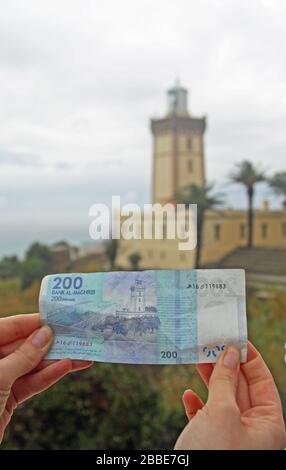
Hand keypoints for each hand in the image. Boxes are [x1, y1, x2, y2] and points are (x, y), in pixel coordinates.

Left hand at [0, 313, 92, 443]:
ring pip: (31, 366)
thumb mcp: (0, 376)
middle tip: (75, 334)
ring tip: (81, 352)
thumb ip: (23, 356)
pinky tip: (67, 367)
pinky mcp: (7, 399)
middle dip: (49, 342)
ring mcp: (0, 380)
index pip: (9, 327)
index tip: (56, 318)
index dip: (33, 322)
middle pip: (23, 346)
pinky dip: (48, 376)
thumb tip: (45, 334)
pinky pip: (30, 383)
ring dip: (55, 360)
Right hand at [175, 342, 285, 449]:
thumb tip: (230, 355)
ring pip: (222, 400)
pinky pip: (207, 418)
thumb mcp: (222, 413)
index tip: (234, 338)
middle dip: (225, 365)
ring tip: (197, 359)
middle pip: (241, 388)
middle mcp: (252, 430)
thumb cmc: (213, 455)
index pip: (263, 381)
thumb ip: (225, 381)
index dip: (249, 358)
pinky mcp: (211, 444)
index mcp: (267, 424)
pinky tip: (187, 395)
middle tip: (211, 344)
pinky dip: (197, 405)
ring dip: (209, 381)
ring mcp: (231, 438)